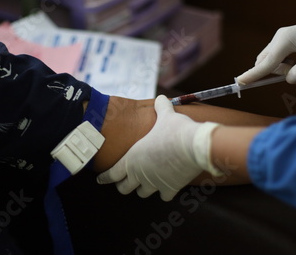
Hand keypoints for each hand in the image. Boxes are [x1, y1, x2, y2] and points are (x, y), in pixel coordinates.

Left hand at [96, 95, 221, 200]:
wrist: (194, 145)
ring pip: (142, 193)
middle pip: (124, 188)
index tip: (100, 180)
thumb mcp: (165, 115)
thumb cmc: (174, 130)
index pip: (112, 173)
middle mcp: (139, 174)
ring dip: (143, 189)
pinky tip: (167, 188)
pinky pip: (164, 196)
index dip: (105, 177)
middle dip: (124, 184)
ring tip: (145, 184)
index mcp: (132, 158)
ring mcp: (154, 183)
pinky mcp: (170, 188)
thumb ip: (160, 107)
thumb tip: (161, 98)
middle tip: (125, 181)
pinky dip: (165, 192)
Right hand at [237, 7, 295, 83]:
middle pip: (265, 61)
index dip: (253, 75)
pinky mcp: (289, 39)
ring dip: (283, 68)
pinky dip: (287, 63)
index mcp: (283, 41)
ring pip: (272, 59)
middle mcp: (279, 37)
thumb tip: (288, 79)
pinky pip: (280, 56)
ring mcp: (284, 37)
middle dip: (275, 72)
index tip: (239, 82)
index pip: (265, 64)